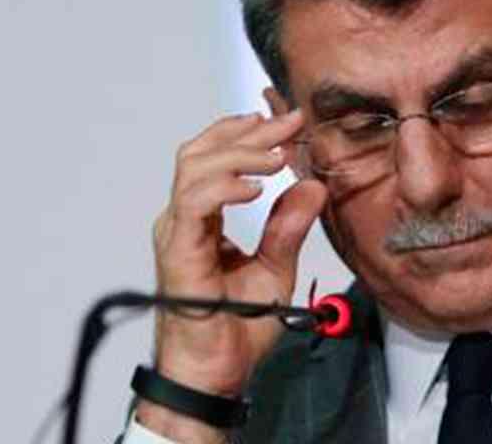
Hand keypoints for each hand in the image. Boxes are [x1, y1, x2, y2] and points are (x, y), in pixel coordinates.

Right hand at [137, 107, 326, 439]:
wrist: (215, 372)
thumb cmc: (236, 327)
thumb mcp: (276, 267)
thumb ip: (289, 226)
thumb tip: (313, 186)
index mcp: (202, 218)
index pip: (218, 157)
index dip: (251, 133)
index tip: (291, 119)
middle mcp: (184, 218)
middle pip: (203, 150)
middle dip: (248, 131)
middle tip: (289, 122)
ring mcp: (177, 232)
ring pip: (195, 166)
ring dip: (240, 151)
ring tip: (278, 152)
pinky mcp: (179, 251)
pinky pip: (195, 203)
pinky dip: (225, 186)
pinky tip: (258, 185)